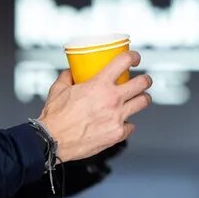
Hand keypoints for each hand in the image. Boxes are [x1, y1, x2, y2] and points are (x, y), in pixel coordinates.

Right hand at [36, 51, 152, 161]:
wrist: (52, 141)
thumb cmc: (55, 117)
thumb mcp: (58, 90)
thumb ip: (67, 77)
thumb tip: (70, 72)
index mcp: (99, 85)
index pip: (124, 61)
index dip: (133, 56)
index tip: (135, 58)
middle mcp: (112, 99)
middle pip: (142, 83)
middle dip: (145, 79)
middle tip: (143, 81)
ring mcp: (117, 117)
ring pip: (143, 102)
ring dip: (143, 99)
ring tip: (140, 99)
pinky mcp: (117, 133)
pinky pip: (131, 126)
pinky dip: (128, 124)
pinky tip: (123, 122)